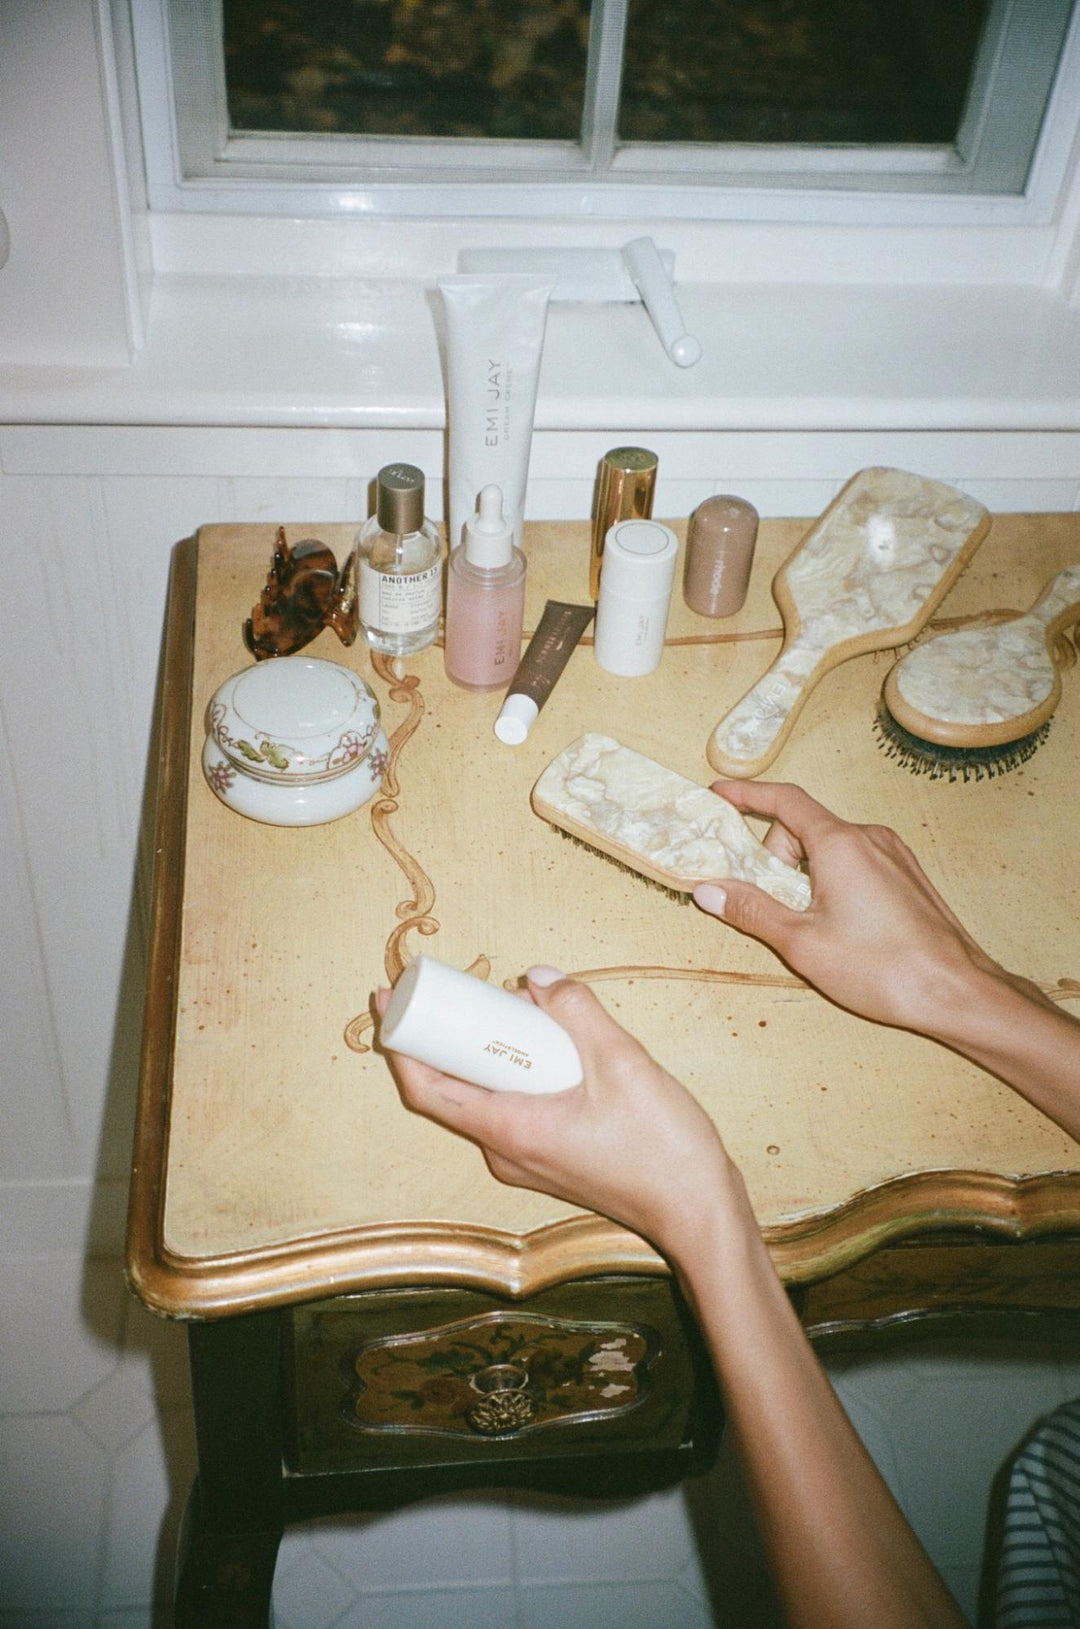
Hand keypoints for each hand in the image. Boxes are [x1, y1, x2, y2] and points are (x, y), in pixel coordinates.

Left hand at [376, 969, 735, 1259]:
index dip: (400, 1044)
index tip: (388, 1000)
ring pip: (485, 1097)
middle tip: (447, 988)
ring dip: (484, 1052)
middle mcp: (507, 1152)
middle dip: (444, 1036)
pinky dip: (512, 1071)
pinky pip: (513, 1107)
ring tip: (498, 1004)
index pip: (427, 1089)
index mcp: (510, 1131)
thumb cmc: (663, 1150)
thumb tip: (538, 976)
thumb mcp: (623, 1063)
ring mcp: (528, 1160)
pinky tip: (541, 1041)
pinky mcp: (550, 1158)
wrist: (699, 1211)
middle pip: (453, 1089)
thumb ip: (578, 1012)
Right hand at [693, 781, 1005, 1037]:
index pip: (784, 800)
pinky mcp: (907, 876)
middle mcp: (870, 838)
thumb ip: (752, 910)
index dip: (746, 795)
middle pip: (804, 829)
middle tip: (774, 907)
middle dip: (776, 859)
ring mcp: (893, 855)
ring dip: (806, 874)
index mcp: (841, 844)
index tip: (718, 796)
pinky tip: (839, 925)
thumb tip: (709, 890)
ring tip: (811, 924)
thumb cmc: (882, 969)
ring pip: (831, 848)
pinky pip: (856, 863)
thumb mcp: (802, 943)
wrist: (958, 992)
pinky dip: (833, 881)